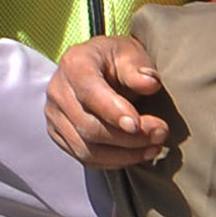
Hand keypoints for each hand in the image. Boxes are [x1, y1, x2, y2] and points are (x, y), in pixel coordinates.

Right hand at [46, 33, 168, 169]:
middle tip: (160, 134)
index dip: (113, 111)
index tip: (138, 125)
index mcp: (74, 64)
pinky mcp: (59, 135)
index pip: (90, 92)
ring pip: (87, 149)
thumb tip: (151, 83)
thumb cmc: (117, 60)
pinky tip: (137, 154)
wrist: (99, 69)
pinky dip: (114, 162)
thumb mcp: (131, 54)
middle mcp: (58, 91)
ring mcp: (55, 116)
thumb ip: (138, 70)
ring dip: (125, 154)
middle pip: (89, 127)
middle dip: (129, 138)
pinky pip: (85, 158)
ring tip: (153, 148)